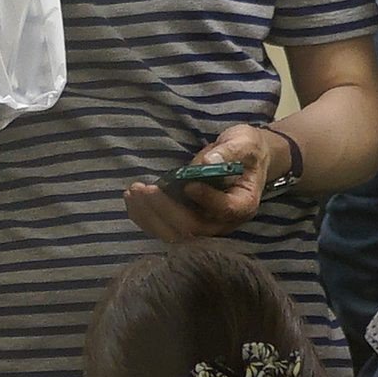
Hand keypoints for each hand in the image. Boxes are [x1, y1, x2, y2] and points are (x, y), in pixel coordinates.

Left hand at [121, 121, 289, 243]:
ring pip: (173, 233)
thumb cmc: (245, 151)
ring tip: (133, 192)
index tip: (188, 183)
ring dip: (149, 215)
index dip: (205, 199)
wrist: (242, 162)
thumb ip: (229, 152)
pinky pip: (162, 228)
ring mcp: (203, 227)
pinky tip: (132, 198)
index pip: (224, 210)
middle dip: (165, 209)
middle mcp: (222, 223)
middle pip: (192, 228)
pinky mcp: (185, 223)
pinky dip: (144, 216)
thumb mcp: (243, 143)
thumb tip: (208, 162)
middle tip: (145, 188)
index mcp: (242, 205)